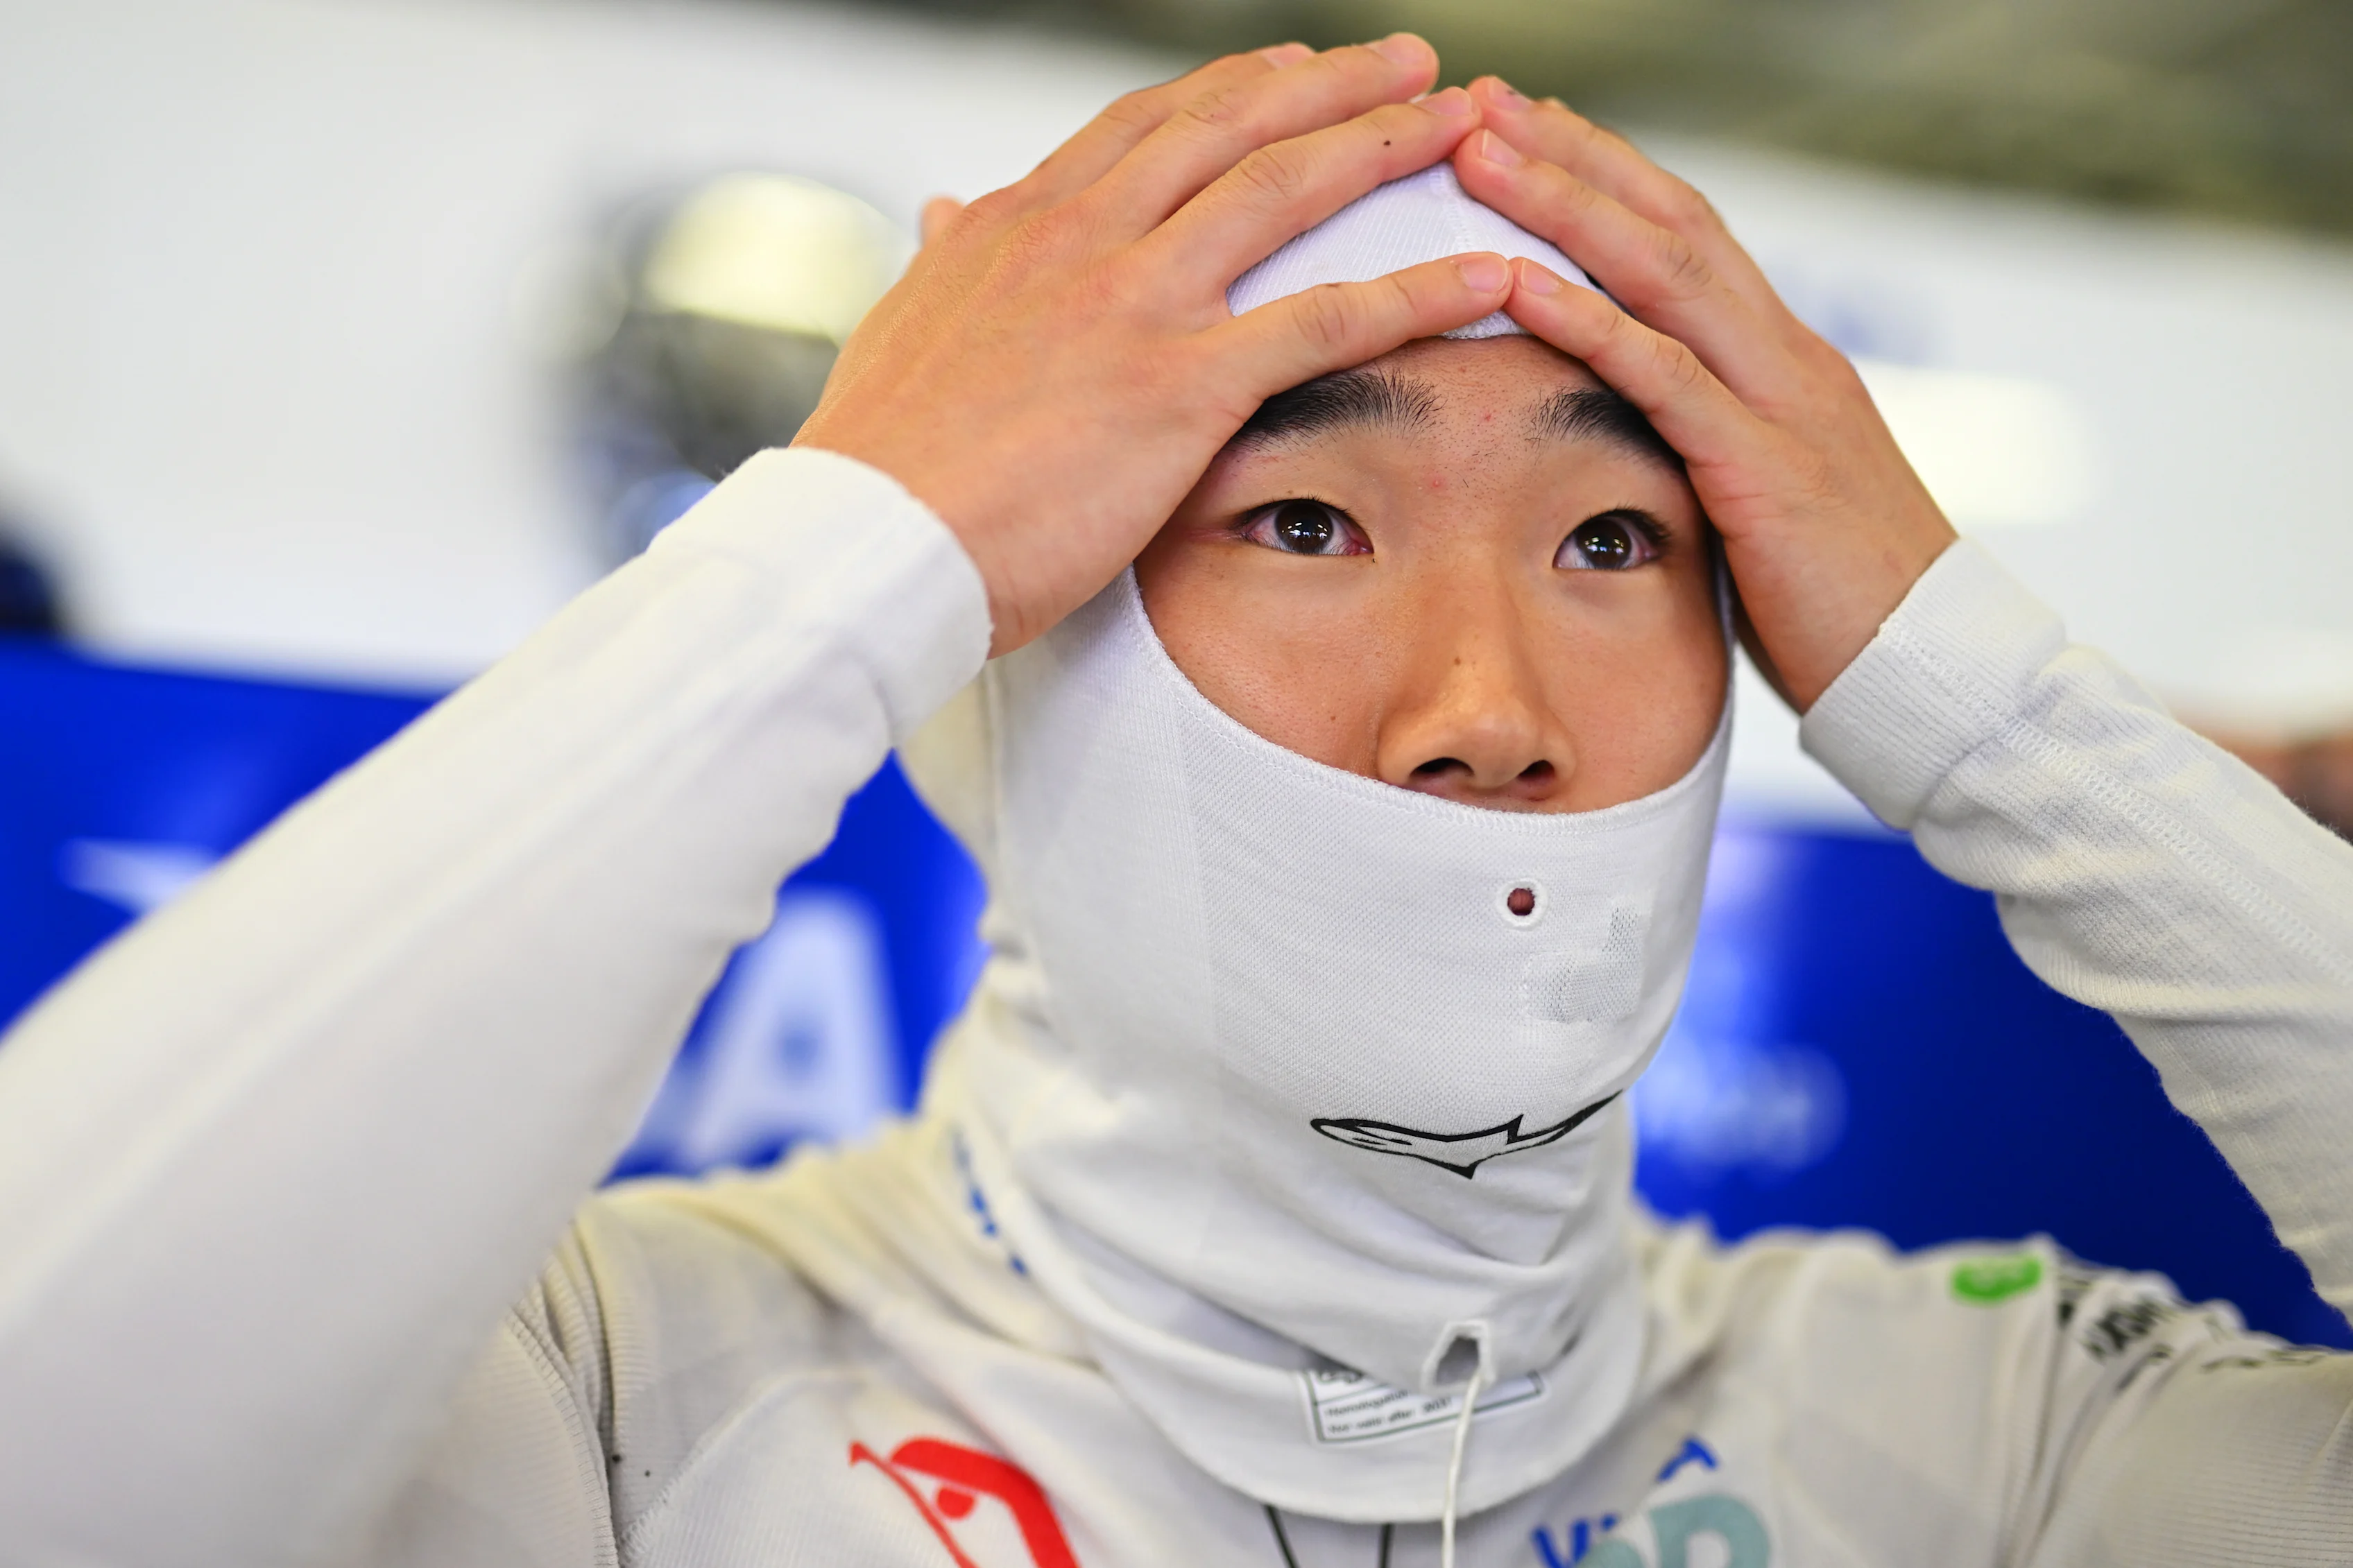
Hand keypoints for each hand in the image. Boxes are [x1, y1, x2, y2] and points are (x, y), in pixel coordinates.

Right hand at [797, 39, 1512, 654]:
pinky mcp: (1181, 386)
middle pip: (1228, 127)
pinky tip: (1490, 273)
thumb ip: (945, 261)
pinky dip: (1420, 290)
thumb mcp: (904, 328)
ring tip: (1467, 122)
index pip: (1144, 126)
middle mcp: (1081, 237)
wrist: (866, 542)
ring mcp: (1136, 303)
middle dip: (1328, 84)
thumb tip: (943, 209)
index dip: (1231, 91)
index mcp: (1015, 222)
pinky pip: (1330, 320)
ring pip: (1285, 192)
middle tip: (1407, 62)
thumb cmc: (880, 461)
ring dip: (1386, 145)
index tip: (1290, 71)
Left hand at [1449, 80, 1958, 711]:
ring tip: (1480, 150)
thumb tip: (1650, 435)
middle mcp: (1788, 358)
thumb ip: (1717, 446)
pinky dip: (1587, 321)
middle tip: (1484, 99)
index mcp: (1787, 361)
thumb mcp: (1770, 499)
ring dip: (1565, 203)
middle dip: (1575, 154)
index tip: (1531, 126)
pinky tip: (1516, 282)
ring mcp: (1781, 404)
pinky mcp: (1763, 469)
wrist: (1933, 672)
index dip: (1610, 173)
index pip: (1692, 236)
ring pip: (1663, 271)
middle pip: (1671, 220)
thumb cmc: (1840, 601)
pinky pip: (1663, 376)